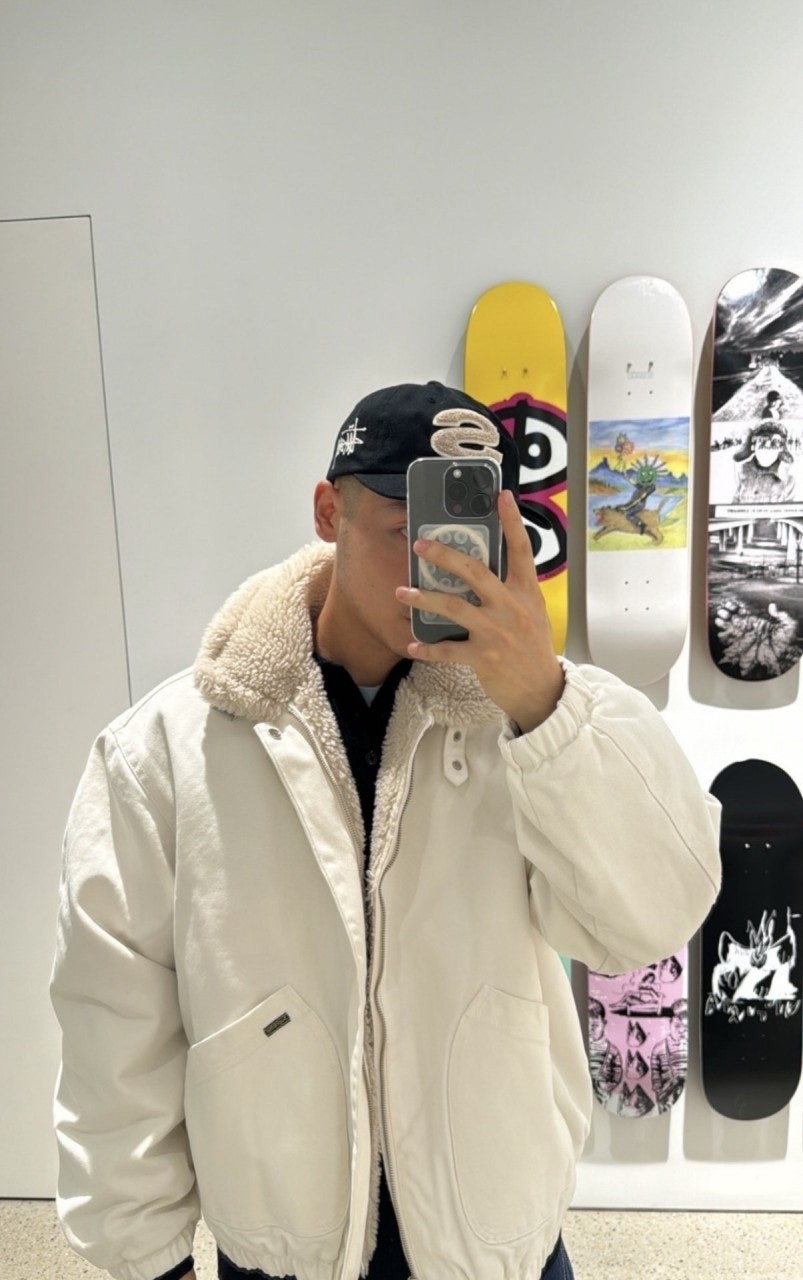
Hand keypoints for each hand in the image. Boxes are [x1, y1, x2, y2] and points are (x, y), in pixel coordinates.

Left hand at [396, 490, 563, 730]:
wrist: (541, 690)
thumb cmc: (532, 647)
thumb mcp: (531, 611)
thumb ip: (511, 589)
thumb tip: (484, 568)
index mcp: (526, 591)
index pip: (520, 549)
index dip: (512, 521)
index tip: (501, 495)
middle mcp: (511, 607)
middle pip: (474, 571)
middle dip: (444, 555)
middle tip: (419, 544)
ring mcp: (497, 631)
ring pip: (453, 607)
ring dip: (422, 598)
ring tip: (400, 593)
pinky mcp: (484, 656)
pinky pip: (448, 649)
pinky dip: (427, 648)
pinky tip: (411, 645)